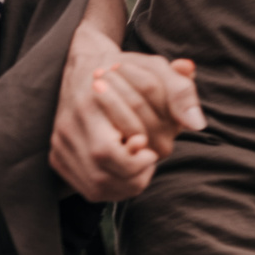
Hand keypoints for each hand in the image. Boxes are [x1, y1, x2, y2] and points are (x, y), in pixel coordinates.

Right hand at [51, 25, 202, 201]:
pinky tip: (125, 172)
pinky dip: (112, 188)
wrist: (84, 66)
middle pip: (100, 176)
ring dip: (125, 186)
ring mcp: (60, 144)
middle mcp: (68, 127)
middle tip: (148, 160)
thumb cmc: (126, 68)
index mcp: (87, 104)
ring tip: (139, 167)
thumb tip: (196, 124)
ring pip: (94, 187)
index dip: (135, 163)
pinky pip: (86, 188)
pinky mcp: (57, 157)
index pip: (108, 153)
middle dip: (134, 177)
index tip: (150, 151)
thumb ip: (180, 92)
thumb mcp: (157, 71)